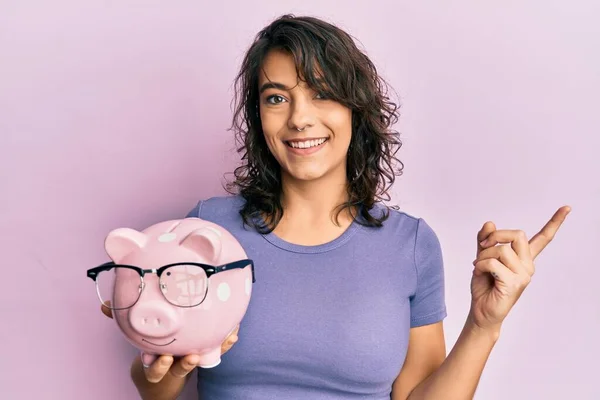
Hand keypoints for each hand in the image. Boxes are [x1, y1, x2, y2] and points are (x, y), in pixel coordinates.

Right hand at [100, 302, 239, 382]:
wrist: (162, 383)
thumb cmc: (149, 354)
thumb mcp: (135, 342)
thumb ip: (121, 321)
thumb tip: (105, 306)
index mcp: (154, 362)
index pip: (154, 368)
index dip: (158, 365)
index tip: (162, 358)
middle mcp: (171, 365)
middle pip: (177, 369)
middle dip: (183, 364)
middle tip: (190, 357)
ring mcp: (186, 363)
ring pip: (196, 363)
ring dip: (206, 354)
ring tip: (211, 348)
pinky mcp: (202, 356)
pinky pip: (214, 352)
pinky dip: (224, 343)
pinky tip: (233, 333)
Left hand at [469, 206, 570, 332]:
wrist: (481, 310)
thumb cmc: (484, 285)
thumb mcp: (482, 258)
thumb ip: (486, 241)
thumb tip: (489, 222)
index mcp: (523, 258)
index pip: (543, 238)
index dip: (555, 222)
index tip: (567, 207)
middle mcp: (528, 265)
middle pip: (517, 234)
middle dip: (496, 235)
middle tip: (482, 246)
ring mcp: (524, 275)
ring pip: (501, 250)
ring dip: (483, 255)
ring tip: (479, 267)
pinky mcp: (515, 283)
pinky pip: (494, 264)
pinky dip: (481, 265)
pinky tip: (479, 273)